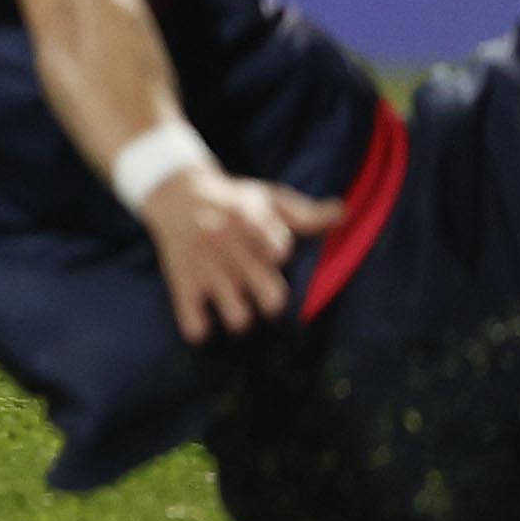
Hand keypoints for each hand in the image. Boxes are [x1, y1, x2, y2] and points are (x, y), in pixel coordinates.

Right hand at [136, 163, 339, 342]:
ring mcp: (204, 265)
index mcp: (249, 220)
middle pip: (267, 291)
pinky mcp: (182, 279)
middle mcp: (227, 244)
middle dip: (272, 299)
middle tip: (269, 296)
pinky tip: (204, 324)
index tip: (276, 253)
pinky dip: (199, 327)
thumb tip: (345, 214)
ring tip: (239, 309)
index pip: (275, 246)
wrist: (174, 192)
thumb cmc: (233, 200)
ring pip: (235, 312)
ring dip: (240, 316)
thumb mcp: (267, 198)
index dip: (277, 251)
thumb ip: (306, 213)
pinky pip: (191, 317)